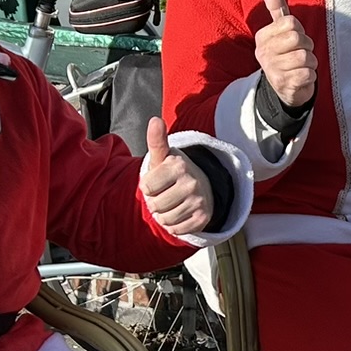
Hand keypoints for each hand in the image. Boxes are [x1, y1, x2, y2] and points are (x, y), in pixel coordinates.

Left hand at [140, 119, 212, 236]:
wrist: (202, 187)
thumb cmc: (174, 172)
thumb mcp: (164, 156)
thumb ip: (156, 140)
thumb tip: (155, 120)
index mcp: (179, 165)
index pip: (146, 187)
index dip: (149, 186)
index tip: (159, 181)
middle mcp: (192, 183)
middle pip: (155, 206)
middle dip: (156, 202)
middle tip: (166, 193)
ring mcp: (199, 201)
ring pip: (165, 220)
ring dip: (164, 215)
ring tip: (172, 203)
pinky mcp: (203, 219)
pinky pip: (176, 230)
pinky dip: (174, 225)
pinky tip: (180, 213)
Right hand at [255, 0, 317, 108]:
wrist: (285, 88)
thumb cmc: (286, 54)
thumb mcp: (280, 30)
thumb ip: (277, 9)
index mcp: (262, 36)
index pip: (291, 22)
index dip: (300, 30)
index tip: (295, 40)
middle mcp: (264, 52)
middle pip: (298, 38)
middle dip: (307, 46)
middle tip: (301, 53)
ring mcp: (272, 69)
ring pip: (305, 57)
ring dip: (311, 62)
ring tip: (302, 66)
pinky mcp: (284, 85)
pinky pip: (308, 74)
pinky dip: (311, 75)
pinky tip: (302, 77)